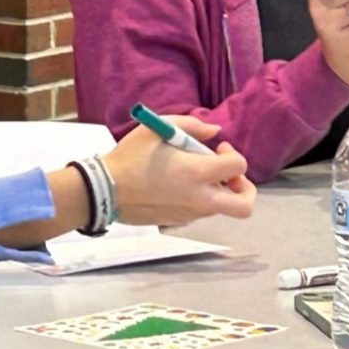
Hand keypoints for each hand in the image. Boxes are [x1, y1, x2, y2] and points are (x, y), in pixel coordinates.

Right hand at [103, 114, 256, 226]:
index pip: (239, 167)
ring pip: (221, 208)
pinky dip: (198, 199)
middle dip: (245, 189)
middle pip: (244, 206)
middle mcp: (200, 199)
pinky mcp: (177, 222)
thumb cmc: (130, 157)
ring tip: (193, 174)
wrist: (103, 191)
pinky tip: (175, 186)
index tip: (218, 149)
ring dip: (217, 191)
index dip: (234, 154)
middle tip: (229, 176)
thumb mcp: (158, 129)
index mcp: (197, 174)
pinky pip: (198, 212)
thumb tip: (215, 131)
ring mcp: (189, 214)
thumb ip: (192, 126)